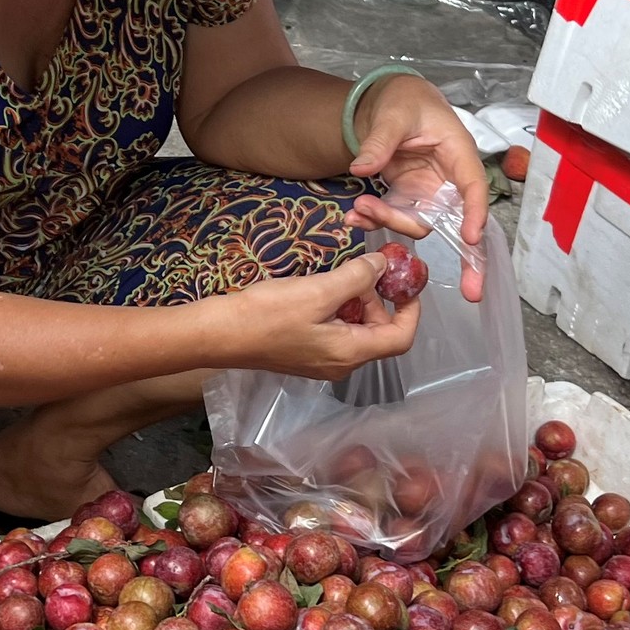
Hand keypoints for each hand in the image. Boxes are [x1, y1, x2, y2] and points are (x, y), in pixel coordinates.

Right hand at [217, 253, 420, 379]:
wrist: (218, 334)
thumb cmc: (267, 315)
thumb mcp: (319, 290)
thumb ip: (358, 277)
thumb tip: (383, 265)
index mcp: (350, 353)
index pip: (401, 337)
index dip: (411, 308)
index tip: (407, 279)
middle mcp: (342, 363)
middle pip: (380, 332)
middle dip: (380, 298)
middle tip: (367, 268)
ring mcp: (322, 360)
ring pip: (357, 328)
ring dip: (358, 300)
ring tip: (342, 274)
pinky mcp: (306, 352)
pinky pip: (336, 330)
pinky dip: (339, 307)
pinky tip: (323, 287)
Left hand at [347, 73, 489, 301]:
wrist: (388, 101)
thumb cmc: (403, 100)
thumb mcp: (392, 113)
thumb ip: (379, 141)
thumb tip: (362, 168)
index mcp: (457, 153)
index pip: (473, 187)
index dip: (475, 214)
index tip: (472, 239)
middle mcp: (449, 179)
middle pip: (455, 220)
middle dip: (457, 254)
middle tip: (450, 282)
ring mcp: (429, 192)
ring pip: (419, 224)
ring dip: (390, 224)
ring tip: (359, 210)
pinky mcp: (408, 197)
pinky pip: (396, 219)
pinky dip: (375, 221)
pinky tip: (354, 216)